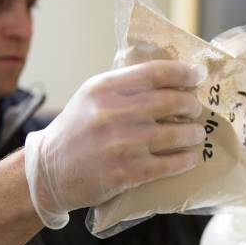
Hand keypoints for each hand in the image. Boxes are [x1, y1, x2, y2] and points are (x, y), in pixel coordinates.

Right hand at [24, 60, 205, 228]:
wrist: (49, 172)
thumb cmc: (75, 131)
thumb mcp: (91, 97)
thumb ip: (123, 87)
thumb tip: (168, 79)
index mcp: (104, 88)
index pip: (155, 72)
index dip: (183, 73)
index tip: (197, 76)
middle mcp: (113, 112)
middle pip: (172, 101)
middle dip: (191, 105)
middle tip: (195, 109)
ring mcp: (122, 143)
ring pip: (176, 133)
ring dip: (193, 133)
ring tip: (196, 134)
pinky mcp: (128, 172)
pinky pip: (169, 163)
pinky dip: (186, 160)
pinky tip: (191, 158)